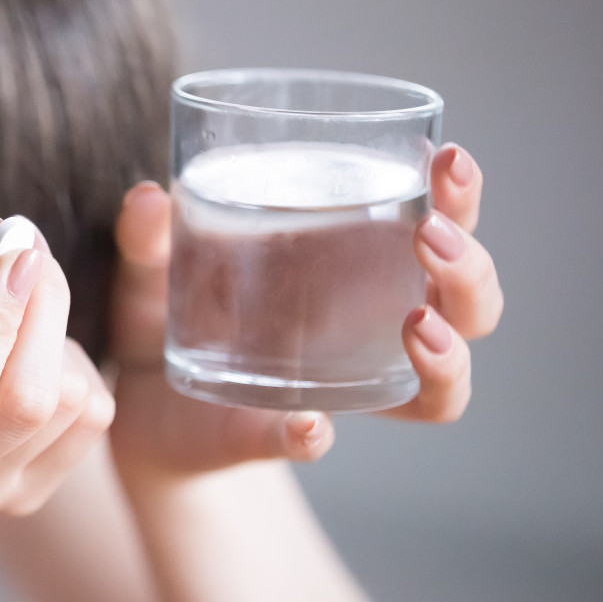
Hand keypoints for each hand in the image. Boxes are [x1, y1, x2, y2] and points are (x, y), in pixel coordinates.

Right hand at [0, 219, 114, 520]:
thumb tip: (12, 242)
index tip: (12, 251)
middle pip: (27, 406)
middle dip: (41, 309)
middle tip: (24, 249)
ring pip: (71, 403)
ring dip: (55, 334)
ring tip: (10, 310)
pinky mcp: (28, 492)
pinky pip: (91, 413)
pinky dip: (74, 363)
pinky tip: (29, 350)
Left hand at [107, 144, 502, 475]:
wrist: (132, 398)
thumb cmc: (172, 310)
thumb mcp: (157, 262)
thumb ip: (152, 233)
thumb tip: (150, 196)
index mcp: (358, 269)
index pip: (442, 229)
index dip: (461, 198)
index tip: (448, 159)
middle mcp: (372, 332)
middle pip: (469, 307)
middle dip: (470, 269)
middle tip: (429, 233)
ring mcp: (339, 390)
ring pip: (442, 391)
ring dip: (449, 356)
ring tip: (419, 323)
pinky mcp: (277, 436)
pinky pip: (312, 442)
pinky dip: (312, 435)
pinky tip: (311, 424)